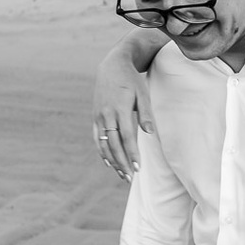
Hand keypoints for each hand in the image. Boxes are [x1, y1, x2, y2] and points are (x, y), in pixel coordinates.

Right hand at [93, 50, 153, 178]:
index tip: (138, 168)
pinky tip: (109, 163)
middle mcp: (107, 115)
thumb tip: (150, 132)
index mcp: (120, 109)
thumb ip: (146, 114)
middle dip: (122, 162)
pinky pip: (96, 138)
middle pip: (114, 144)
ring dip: (113, 161)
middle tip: (130, 178)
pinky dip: (102, 152)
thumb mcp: (142, 93)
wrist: (111, 66)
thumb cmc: (131, 80)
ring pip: (104, 144)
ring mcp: (98, 116)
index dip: (132, 153)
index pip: (126, 137)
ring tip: (122, 174)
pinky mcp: (94, 117)